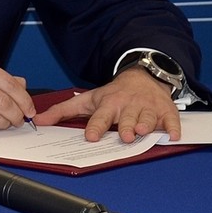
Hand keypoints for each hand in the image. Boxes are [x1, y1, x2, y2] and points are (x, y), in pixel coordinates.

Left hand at [35, 68, 180, 142]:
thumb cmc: (113, 93)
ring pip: (148, 118)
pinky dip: (173, 127)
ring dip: (146, 125)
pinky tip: (173, 135)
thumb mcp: (87, 100)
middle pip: (127, 119)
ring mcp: (147, 108)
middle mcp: (128, 106)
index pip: (100, 117)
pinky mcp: (165, 110)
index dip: (96, 126)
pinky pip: (170, 119)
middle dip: (126, 126)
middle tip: (124, 136)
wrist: (142, 77)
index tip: (91, 136)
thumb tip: (38, 120)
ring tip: (143, 132)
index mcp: (109, 104)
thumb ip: (63, 111)